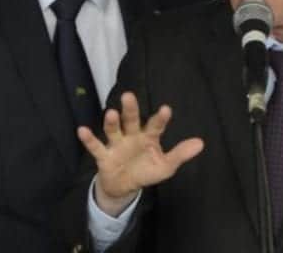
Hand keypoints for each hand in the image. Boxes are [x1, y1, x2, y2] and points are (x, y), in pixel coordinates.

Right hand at [78, 91, 203, 215]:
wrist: (124, 187)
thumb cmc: (146, 170)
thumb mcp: (166, 166)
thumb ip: (180, 154)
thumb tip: (201, 143)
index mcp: (149, 137)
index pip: (156, 126)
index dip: (160, 118)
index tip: (166, 109)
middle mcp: (132, 136)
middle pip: (131, 120)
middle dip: (130, 109)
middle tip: (128, 96)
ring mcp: (117, 144)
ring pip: (113, 130)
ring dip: (111, 122)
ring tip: (111, 113)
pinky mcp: (104, 156)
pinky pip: (95, 146)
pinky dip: (88, 139)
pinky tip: (81, 130)